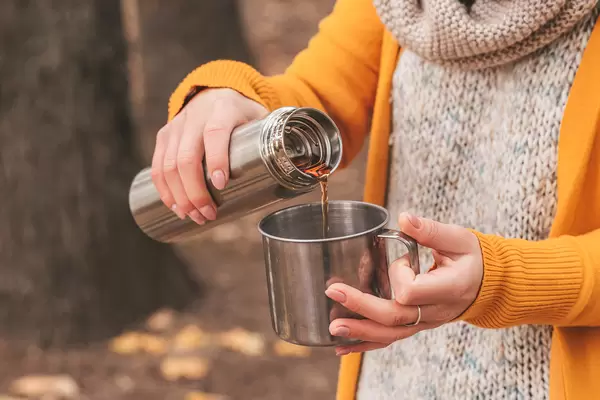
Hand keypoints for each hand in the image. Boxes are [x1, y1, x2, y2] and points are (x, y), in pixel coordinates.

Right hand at [151, 88, 267, 223]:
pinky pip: (158, 166)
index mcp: (223, 108)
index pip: (216, 133)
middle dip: (195, 191)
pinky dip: (164, 189)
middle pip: (186, 157)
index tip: (221, 185)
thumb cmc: (243, 113)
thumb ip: (269, 142)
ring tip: (193, 216)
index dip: (217, 159)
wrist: (216, 90)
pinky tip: (175, 206)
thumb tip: (291, 176)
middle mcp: (195, 116)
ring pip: (168, 165)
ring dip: (179, 196)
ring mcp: (176, 126)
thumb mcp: (259, 118)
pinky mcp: (164, 136)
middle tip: (207, 214)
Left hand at [325, 212, 483, 354]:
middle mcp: (436, 311)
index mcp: (448, 288)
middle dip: (361, 306)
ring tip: (334, 329)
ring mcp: (426, 322)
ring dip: (360, 332)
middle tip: (334, 293)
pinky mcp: (417, 324)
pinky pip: (391, 337)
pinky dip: (367, 343)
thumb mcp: (459, 238)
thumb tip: (405, 219)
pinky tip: (344, 347)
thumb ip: (430, 231)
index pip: (411, 291)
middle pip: (394, 316)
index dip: (398, 275)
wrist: (488, 284)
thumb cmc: (473, 258)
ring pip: (391, 333)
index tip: (400, 258)